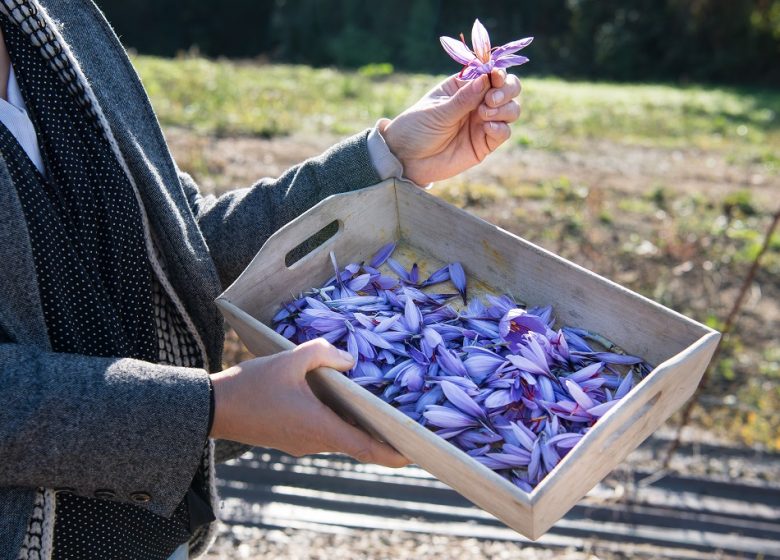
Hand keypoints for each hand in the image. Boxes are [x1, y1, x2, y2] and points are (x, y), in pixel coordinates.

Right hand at [210, 338, 408, 467]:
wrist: (212, 408)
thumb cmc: (252, 385)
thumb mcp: (290, 359)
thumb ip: (323, 354)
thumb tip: (349, 360)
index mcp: (320, 427)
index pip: (366, 448)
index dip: (392, 453)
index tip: (415, 455)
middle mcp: (314, 442)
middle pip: (356, 443)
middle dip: (380, 436)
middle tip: (404, 423)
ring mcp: (301, 444)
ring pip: (339, 436)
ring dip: (357, 425)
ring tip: (377, 406)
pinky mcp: (290, 440)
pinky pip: (322, 433)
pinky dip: (338, 421)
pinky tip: (341, 401)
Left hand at [381, 69, 521, 184]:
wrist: (407, 160)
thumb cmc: (416, 129)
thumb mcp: (437, 111)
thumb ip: (463, 98)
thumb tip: (486, 78)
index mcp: (463, 86)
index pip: (489, 73)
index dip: (497, 72)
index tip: (495, 76)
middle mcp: (477, 101)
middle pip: (508, 89)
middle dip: (506, 90)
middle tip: (491, 99)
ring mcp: (483, 122)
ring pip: (511, 110)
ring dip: (505, 108)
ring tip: (485, 113)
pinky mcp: (485, 143)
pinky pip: (504, 132)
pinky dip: (501, 128)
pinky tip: (487, 127)